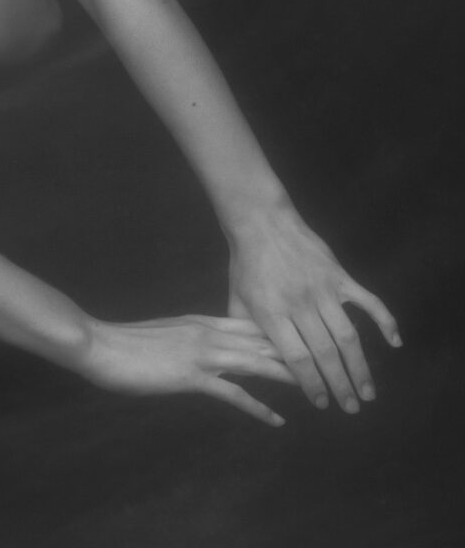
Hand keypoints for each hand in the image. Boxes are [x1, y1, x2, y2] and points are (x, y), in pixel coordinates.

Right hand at [77, 314, 298, 425]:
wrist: (101, 345)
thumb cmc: (125, 342)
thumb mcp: (164, 333)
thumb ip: (188, 336)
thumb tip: (207, 346)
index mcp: (201, 320)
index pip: (251, 324)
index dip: (283, 332)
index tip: (309, 338)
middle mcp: (207, 332)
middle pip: (262, 340)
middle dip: (296, 351)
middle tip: (328, 363)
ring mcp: (201, 353)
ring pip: (256, 362)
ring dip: (288, 376)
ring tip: (316, 389)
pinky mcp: (192, 376)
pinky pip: (234, 393)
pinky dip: (258, 408)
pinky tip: (277, 420)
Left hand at [227, 204, 400, 413]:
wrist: (261, 222)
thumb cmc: (246, 264)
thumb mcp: (236, 299)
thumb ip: (245, 332)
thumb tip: (248, 362)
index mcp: (272, 313)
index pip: (296, 358)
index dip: (311, 383)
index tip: (322, 403)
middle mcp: (299, 304)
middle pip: (325, 353)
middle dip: (340, 385)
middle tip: (351, 408)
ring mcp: (323, 289)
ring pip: (348, 336)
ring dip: (361, 367)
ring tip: (368, 392)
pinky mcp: (339, 276)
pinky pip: (369, 301)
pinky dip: (385, 321)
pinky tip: (395, 342)